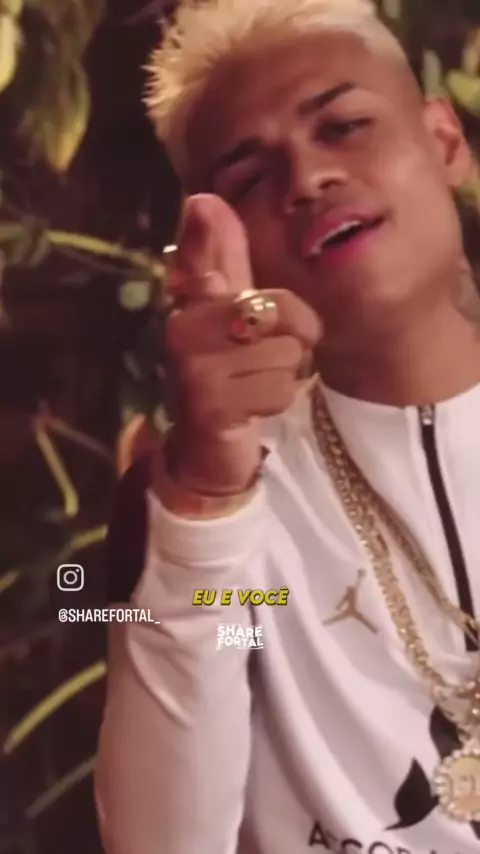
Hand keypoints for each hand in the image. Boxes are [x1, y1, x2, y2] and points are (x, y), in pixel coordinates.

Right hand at [164, 194, 321, 495]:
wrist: (207, 448)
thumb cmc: (227, 373)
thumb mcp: (228, 313)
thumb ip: (222, 259)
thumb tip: (203, 197)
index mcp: (189, 301)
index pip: (210, 255)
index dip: (214, 237)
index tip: (202, 204)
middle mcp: (183, 328)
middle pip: (278, 311)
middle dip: (293, 339)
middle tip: (270, 357)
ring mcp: (193, 369)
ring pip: (285, 355)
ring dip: (284, 376)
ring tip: (256, 386)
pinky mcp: (210, 406)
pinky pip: (278, 390)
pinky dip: (276, 403)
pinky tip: (251, 409)